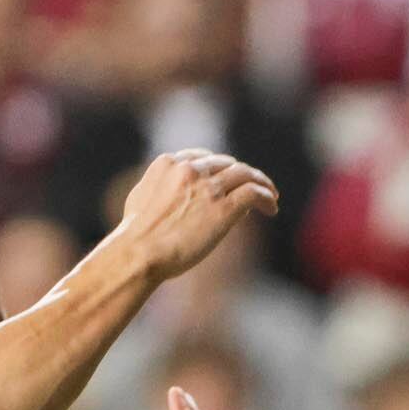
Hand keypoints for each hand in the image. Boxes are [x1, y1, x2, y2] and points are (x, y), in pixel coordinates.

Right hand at [107, 151, 280, 286]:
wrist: (140, 251)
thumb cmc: (136, 235)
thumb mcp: (142, 197)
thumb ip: (160, 186)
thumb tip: (170, 193)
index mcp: (168, 163)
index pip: (203, 157)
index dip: (220, 168)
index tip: (228, 180)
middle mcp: (189, 170)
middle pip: (227, 164)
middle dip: (242, 175)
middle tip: (255, 188)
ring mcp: (208, 188)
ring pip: (245, 175)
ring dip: (262, 184)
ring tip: (272, 197)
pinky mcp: (223, 208)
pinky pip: (254, 193)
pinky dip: (267, 197)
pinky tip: (272, 209)